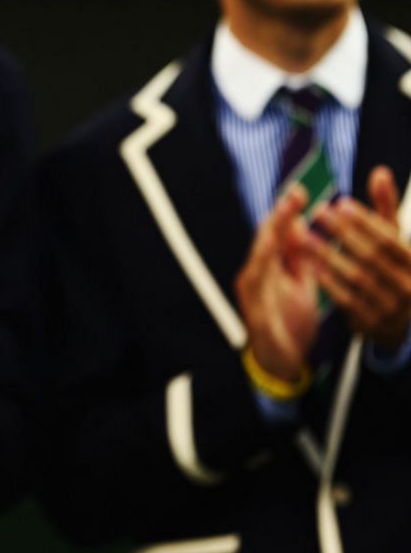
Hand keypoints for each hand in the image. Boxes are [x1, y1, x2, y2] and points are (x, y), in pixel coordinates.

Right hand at [236, 185, 323, 383]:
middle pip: (266, 239)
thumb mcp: (300, 285)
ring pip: (259, 256)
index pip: (276, 235)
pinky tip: (271, 251)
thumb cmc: (289, 322)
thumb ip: (299, 259)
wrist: (278, 362)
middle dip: (280, 216)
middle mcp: (254, 275)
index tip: (301, 190)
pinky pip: (258, 284)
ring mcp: (251, 292)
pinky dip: (265, 265)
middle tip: (295, 193)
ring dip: (272, 235)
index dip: (287, 212)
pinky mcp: (254, 310)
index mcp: (268, 269)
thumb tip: (301, 227)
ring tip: (284, 216)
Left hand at [312, 168, 410, 348]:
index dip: (365, 222)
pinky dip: (328, 280)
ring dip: (328, 254)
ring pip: (356, 277)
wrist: (399, 320)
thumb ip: (386, 208)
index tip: (340, 203)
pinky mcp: (371, 323)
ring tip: (304, 234)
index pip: (390, 240)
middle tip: (318, 211)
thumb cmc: (393, 266)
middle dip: (344, 232)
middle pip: (371, 257)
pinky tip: (309, 263)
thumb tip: (379, 171)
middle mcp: (409, 288)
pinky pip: (346, 300)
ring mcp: (392, 309)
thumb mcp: (395, 240)